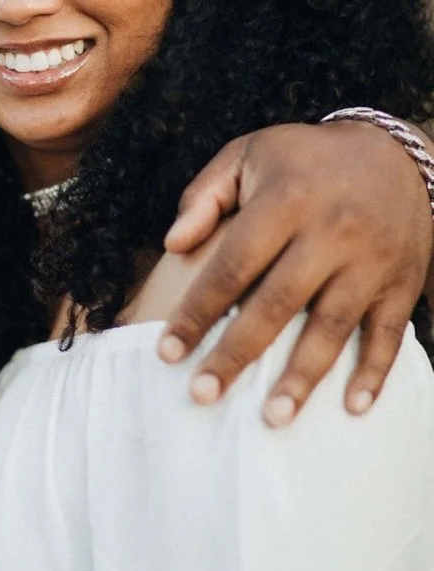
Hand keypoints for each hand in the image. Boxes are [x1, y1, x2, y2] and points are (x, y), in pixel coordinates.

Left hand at [158, 121, 432, 422]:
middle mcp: (331, 232)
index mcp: (286, 200)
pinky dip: (375, 372)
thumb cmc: (306, 160)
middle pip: (278, 303)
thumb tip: (172, 244)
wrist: (396, 153)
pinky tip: (352, 407)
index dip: (198, 311)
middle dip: (238, 353)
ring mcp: (371, 262)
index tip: (168, 352)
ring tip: (274, 417)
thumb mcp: (250, 154)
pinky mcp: (402, 282)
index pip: (233, 265)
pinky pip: (389, 333)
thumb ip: (205, 195)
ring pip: (333, 327)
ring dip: (303, 376)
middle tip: (203, 395)